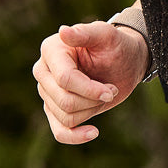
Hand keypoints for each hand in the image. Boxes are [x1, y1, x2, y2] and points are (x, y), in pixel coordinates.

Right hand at [33, 20, 148, 144]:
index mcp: (52, 50)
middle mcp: (43, 71)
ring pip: (66, 116)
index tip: (111, 91)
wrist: (124, 62)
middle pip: (64, 100)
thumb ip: (86, 33)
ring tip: (104, 94)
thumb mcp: (106, 35)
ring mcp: (47, 92)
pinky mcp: (55, 108)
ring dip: (92, 110)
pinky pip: (59, 131)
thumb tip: (63, 31)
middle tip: (111, 90)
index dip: (90, 90)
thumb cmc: (115, 45)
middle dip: (93, 100)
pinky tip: (93, 132)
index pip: (65, 80)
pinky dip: (74, 136)